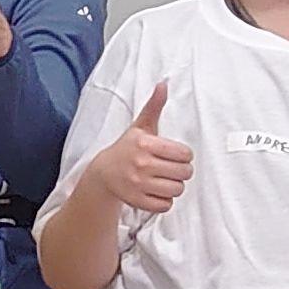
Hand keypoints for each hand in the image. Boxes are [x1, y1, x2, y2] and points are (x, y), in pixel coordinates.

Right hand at [92, 79, 192, 218]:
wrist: (103, 173)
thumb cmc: (127, 148)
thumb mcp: (140, 126)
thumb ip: (154, 106)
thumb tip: (164, 83)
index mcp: (145, 144)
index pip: (185, 154)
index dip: (183, 155)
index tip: (173, 155)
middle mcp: (141, 164)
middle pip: (185, 173)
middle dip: (181, 172)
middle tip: (170, 168)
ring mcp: (139, 185)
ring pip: (177, 190)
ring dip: (174, 186)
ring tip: (163, 180)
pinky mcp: (137, 201)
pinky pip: (166, 205)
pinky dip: (164, 201)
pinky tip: (155, 191)